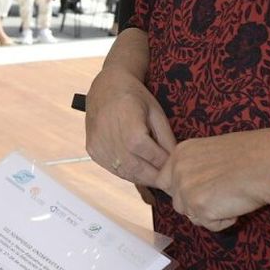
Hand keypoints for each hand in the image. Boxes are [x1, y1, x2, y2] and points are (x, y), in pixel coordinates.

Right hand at [85, 63, 175, 188]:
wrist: (106, 87)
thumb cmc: (135, 96)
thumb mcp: (156, 112)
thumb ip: (166, 137)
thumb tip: (176, 161)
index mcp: (131, 129)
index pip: (152, 156)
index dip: (165, 165)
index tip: (176, 170)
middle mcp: (112, 140)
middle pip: (138, 169)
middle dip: (155, 178)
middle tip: (169, 183)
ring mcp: (99, 147)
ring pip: (125, 172)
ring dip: (142, 178)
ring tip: (155, 178)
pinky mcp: (92, 151)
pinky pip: (113, 169)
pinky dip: (127, 173)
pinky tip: (138, 171)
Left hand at [153, 131, 269, 231]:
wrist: (266, 163)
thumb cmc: (250, 155)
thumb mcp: (212, 152)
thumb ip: (196, 167)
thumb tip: (193, 187)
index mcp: (180, 153)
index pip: (164, 181)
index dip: (183, 190)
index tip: (200, 192)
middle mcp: (178, 170)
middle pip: (177, 201)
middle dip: (197, 204)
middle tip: (221, 195)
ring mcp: (186, 190)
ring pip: (191, 215)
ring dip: (210, 213)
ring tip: (231, 198)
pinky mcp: (199, 208)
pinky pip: (209, 225)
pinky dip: (224, 220)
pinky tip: (236, 204)